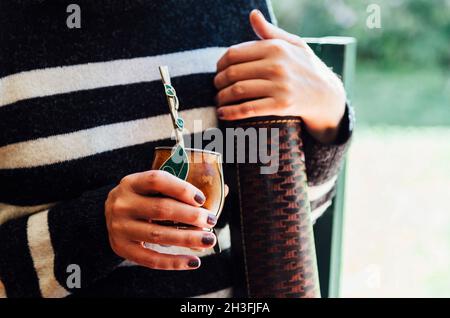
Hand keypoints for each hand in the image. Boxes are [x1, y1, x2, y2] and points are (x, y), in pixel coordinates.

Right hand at [105, 170, 221, 269]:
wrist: (105, 217)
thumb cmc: (141, 199)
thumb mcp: (151, 188)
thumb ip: (181, 188)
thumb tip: (224, 189)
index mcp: (131, 182)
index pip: (157, 180)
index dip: (182, 188)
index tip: (202, 199)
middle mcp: (122, 203)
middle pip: (161, 209)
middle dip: (190, 216)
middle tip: (211, 220)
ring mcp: (119, 227)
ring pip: (159, 235)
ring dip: (188, 238)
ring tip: (209, 240)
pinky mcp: (122, 248)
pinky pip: (150, 259)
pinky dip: (174, 262)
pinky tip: (193, 261)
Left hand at [214, 9, 346, 143]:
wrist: (327, 95)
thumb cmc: (306, 67)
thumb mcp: (293, 44)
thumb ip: (270, 32)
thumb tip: (253, 15)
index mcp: (275, 48)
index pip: (235, 54)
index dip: (220, 64)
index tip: (218, 71)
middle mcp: (277, 65)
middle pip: (233, 73)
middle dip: (219, 81)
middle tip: (216, 87)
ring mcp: (280, 86)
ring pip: (238, 91)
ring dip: (222, 97)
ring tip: (219, 100)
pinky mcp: (281, 105)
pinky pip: (249, 109)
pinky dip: (232, 112)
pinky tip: (223, 113)